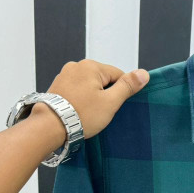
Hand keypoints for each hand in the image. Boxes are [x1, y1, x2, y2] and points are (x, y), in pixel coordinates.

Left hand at [30, 59, 149, 140]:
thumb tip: (143, 73)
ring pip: (89, 84)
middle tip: (102, 112)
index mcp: (91, 66)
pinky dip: (81, 98)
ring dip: (93, 96)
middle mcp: (76, 65)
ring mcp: (64, 75)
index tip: (116, 106)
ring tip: (89, 113)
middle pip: (102, 79)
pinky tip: (79, 111)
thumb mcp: (110, 102)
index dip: (121, 91)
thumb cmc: (82, 115)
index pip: (117, 74)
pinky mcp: (57, 86)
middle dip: (105, 94)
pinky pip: (76, 89)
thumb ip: (127, 86)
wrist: (50, 126)